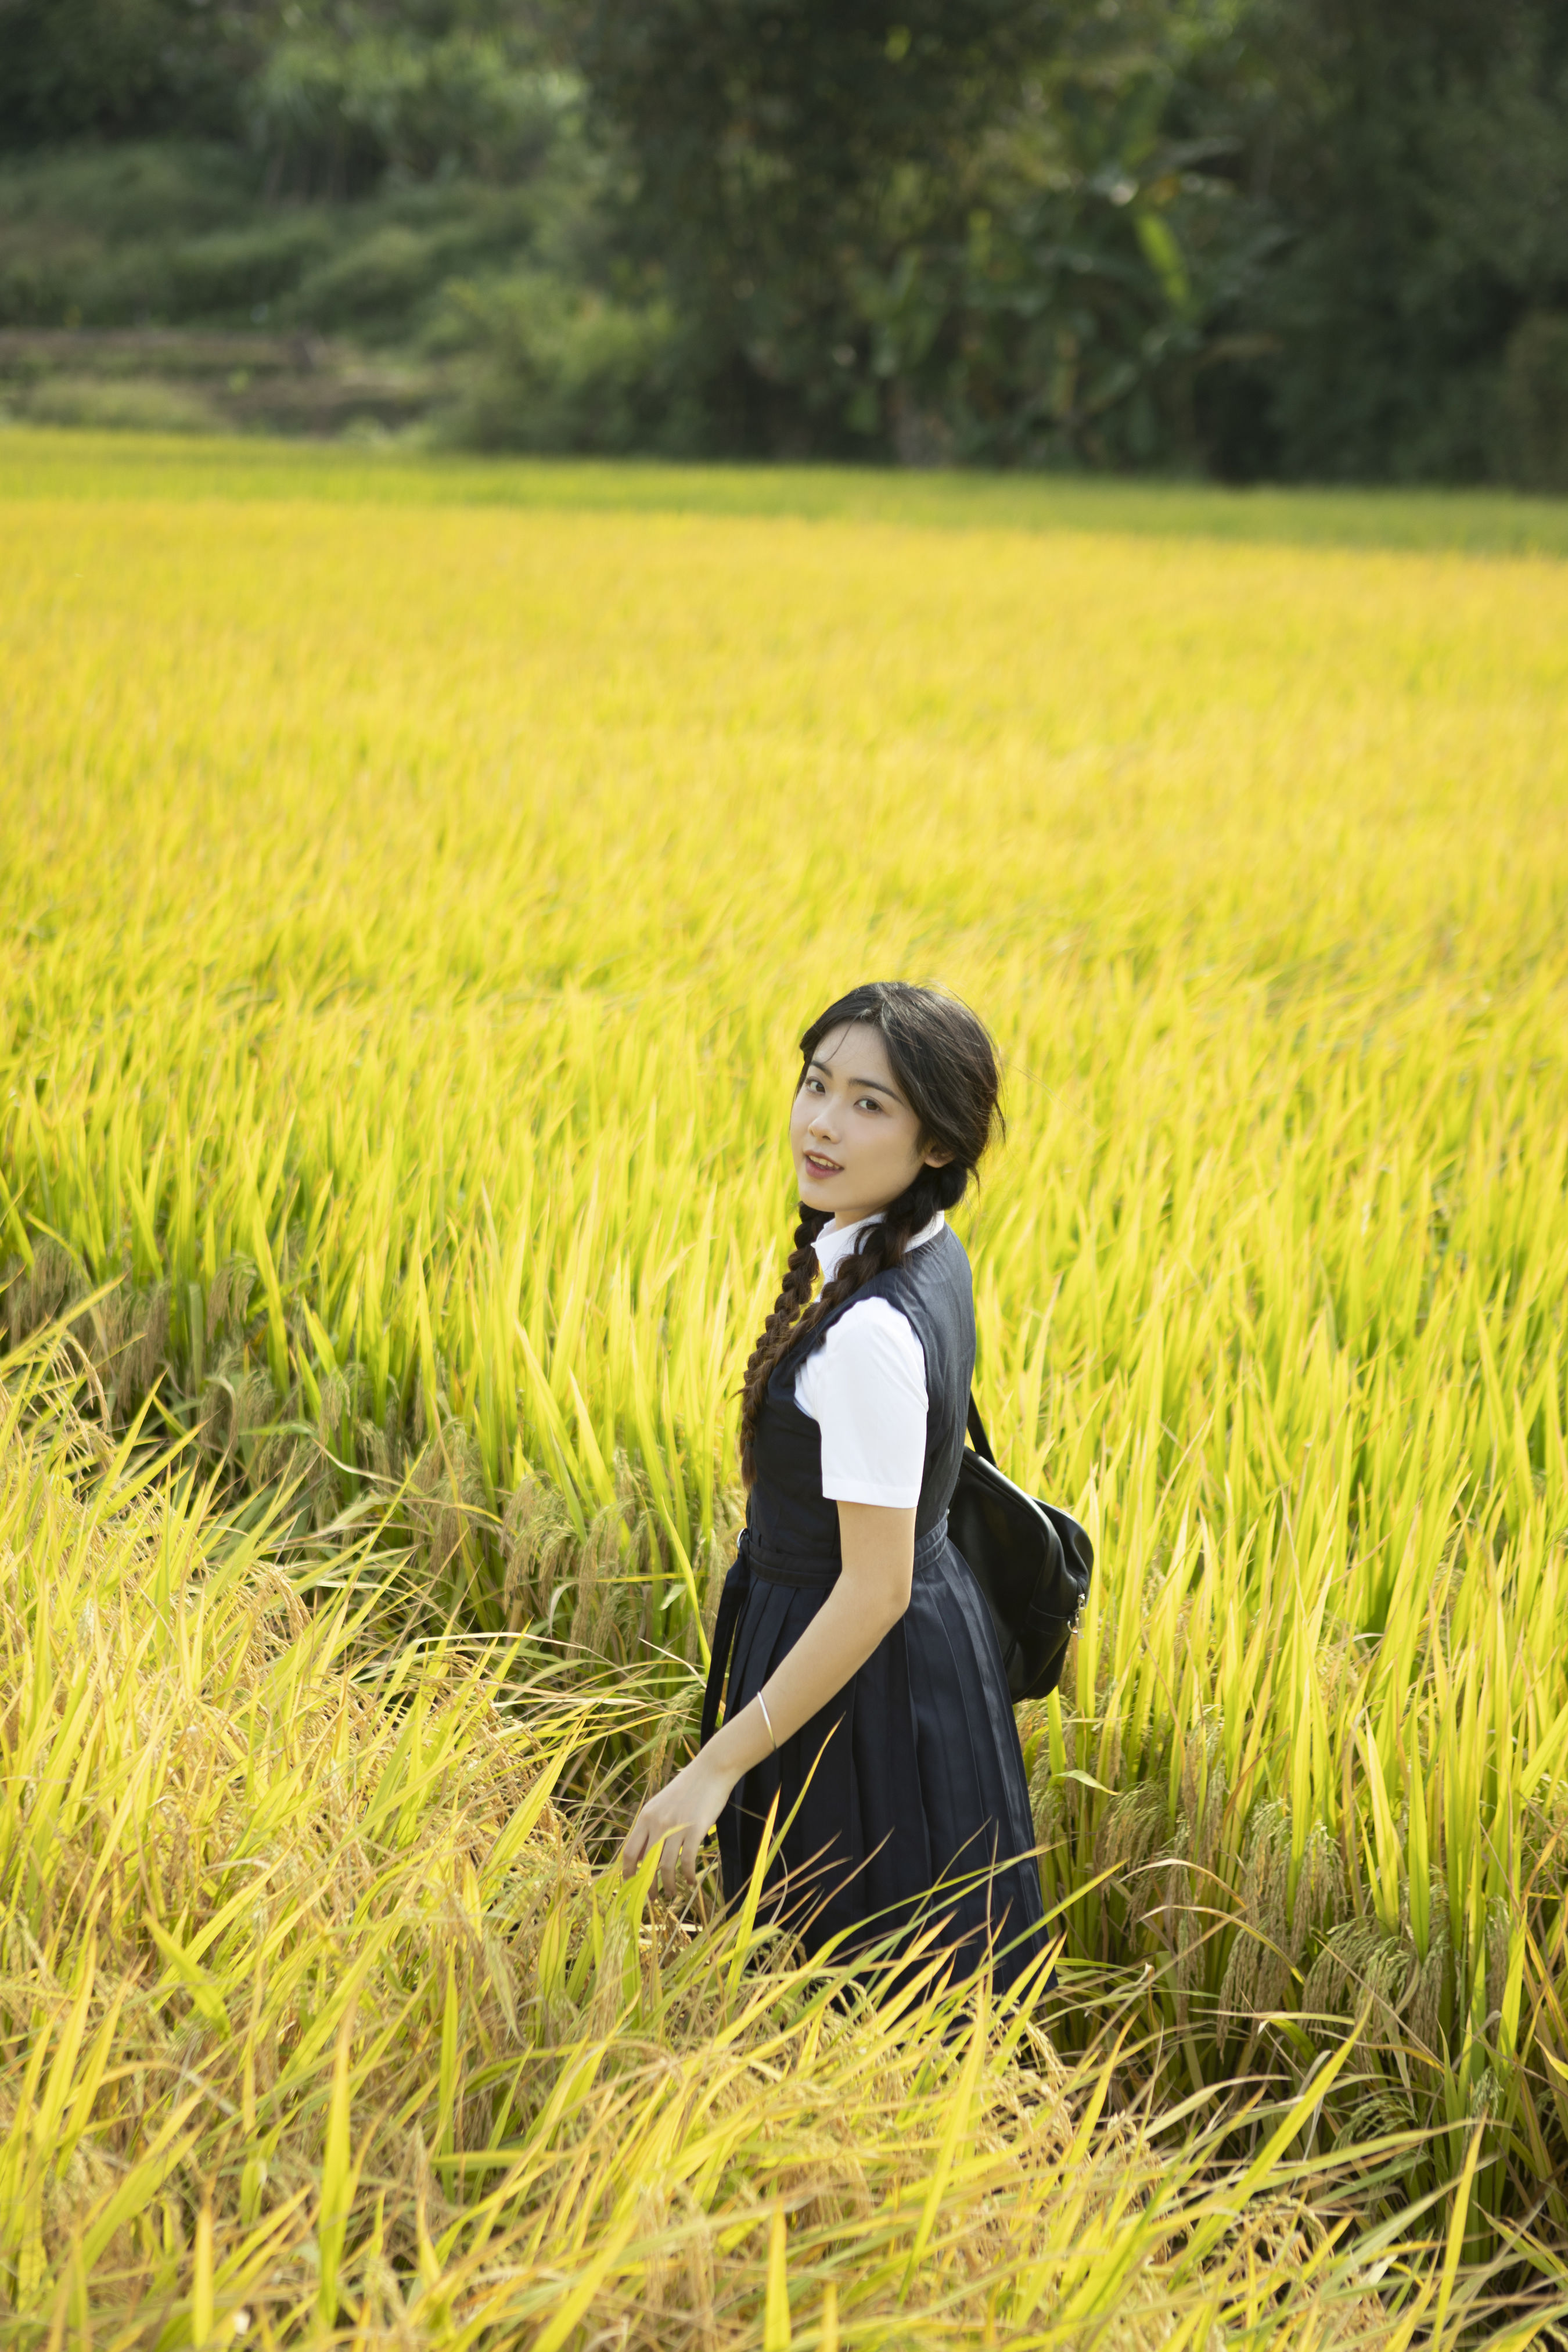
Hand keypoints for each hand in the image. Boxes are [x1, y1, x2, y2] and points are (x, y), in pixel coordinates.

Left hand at [621, 1751, 736, 1897]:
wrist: (710, 1771)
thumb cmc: (687, 1789)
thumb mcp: (661, 1804)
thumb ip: (651, 1828)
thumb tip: (643, 1856)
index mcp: (646, 1816)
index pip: (629, 1852)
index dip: (628, 1873)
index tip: (632, 1885)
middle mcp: (657, 1823)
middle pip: (645, 1863)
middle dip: (647, 1886)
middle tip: (651, 1899)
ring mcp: (676, 1826)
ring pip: (666, 1866)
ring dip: (668, 1885)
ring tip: (672, 1893)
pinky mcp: (696, 1830)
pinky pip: (688, 1861)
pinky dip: (688, 1875)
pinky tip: (691, 1882)